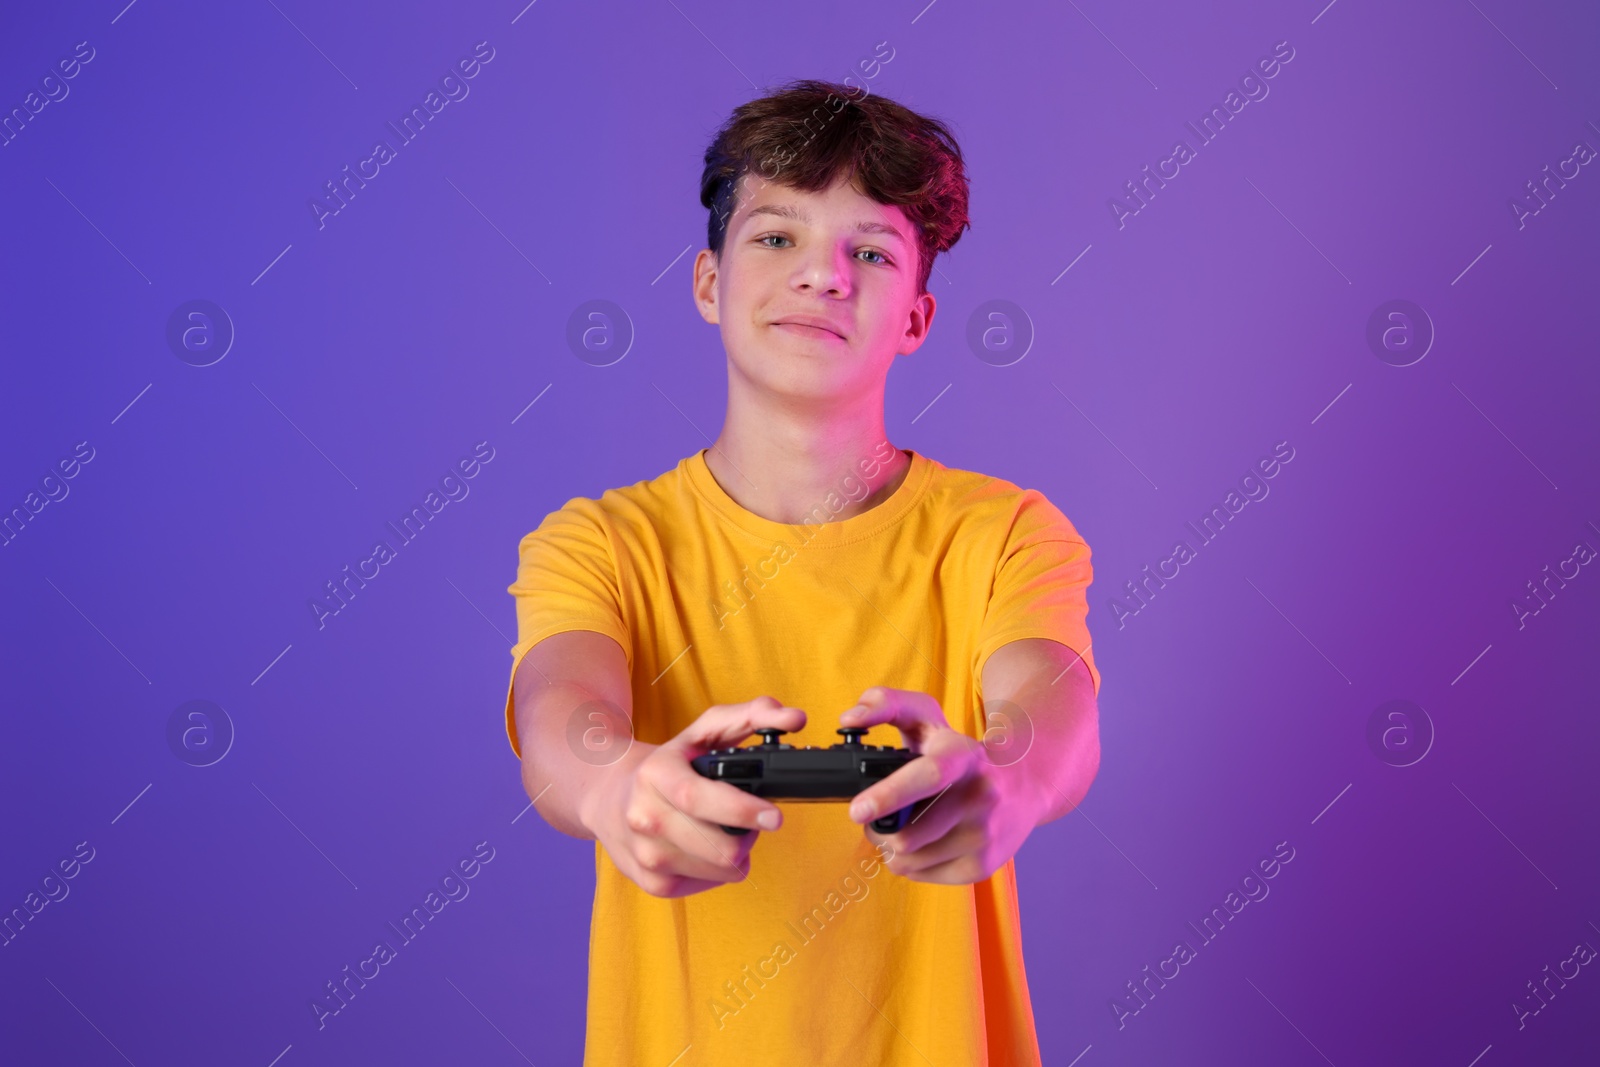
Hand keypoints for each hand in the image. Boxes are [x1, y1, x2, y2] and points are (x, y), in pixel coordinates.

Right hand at [580, 696, 804, 897]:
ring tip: (726, 829)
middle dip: (749, 835)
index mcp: (655, 775)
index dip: (741, 810)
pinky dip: (718, 869)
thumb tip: (794, 718)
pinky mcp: (652, 883)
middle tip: (752, 818)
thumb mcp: (703, 731)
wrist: (608, 796)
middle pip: (720, 849)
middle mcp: (645, 818)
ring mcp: (646, 855)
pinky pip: (710, 885)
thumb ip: (752, 716)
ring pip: (721, 871)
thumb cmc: (666, 763)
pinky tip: (706, 848)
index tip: (774, 816)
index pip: (699, 799)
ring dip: (737, 852)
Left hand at [840, 687, 1046, 884]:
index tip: (857, 810)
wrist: (1025, 782)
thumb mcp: (928, 717)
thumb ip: (886, 703)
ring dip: (891, 849)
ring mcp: (985, 834)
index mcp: (963, 756)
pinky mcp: (985, 864)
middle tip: (872, 818)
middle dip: (878, 831)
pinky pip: (923, 876)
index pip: (928, 776)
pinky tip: (922, 843)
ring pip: (909, 860)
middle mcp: (980, 796)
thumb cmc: (961, 752)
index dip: (889, 795)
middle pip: (908, 836)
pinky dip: (911, 864)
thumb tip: (849, 719)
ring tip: (899, 829)